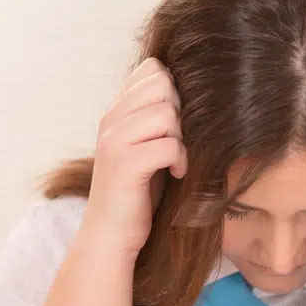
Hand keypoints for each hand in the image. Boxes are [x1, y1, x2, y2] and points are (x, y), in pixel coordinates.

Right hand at [82, 58, 187, 255]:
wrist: (111, 237)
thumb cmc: (137, 194)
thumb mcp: (145, 148)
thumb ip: (157, 119)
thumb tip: (194, 92)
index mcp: (115, 112)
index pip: (151, 69)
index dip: (173, 91)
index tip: (174, 124)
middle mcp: (110, 121)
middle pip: (162, 85)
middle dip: (179, 112)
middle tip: (176, 143)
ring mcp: (114, 141)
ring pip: (166, 113)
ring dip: (181, 138)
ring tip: (175, 160)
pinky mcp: (125, 164)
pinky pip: (169, 144)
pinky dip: (180, 160)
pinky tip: (176, 174)